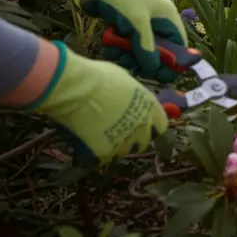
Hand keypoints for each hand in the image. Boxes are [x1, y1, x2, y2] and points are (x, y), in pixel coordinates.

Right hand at [28, 42, 167, 165]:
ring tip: (98, 139)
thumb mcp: (123, 80)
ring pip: (123, 152)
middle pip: (143, 141)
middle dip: (133, 140)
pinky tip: (85, 147)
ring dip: (114, 148)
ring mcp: (125, 141)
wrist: (76, 88)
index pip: (160, 124)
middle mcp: (142, 126)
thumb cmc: (97, 77)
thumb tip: (126, 98)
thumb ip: (130, 94)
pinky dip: (93, 155)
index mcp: (149, 106)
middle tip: (116, 134)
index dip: (149, 126)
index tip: (138, 126)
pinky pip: (101, 159)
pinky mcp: (105, 153)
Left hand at [53, 0, 186, 82]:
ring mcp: (140, 23)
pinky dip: (117, 49)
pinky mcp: (124, 25)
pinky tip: (107, 48)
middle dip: (144, 60)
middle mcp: (157, 21)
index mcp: (168, 17)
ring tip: (113, 53)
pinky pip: (125, 44)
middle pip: (158, 51)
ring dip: (127, 55)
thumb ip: (147, 47)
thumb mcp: (137, 23)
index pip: (179, 46)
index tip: (160, 77)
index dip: (173, 63)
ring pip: (139, 49)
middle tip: (130, 66)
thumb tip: (154, 69)